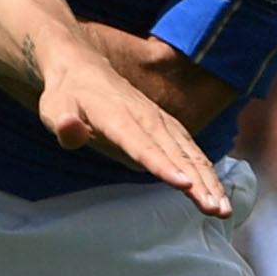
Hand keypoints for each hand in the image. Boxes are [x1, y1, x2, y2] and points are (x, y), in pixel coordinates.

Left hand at [37, 60, 231, 217]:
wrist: (83, 66)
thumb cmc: (65, 95)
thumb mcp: (53, 108)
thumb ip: (62, 122)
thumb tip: (68, 129)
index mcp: (118, 118)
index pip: (142, 145)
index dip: (163, 166)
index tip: (184, 185)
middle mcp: (146, 118)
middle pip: (176, 154)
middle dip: (198, 182)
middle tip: (216, 209)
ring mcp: (160, 121)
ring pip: (190, 153)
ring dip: (208, 180)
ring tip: (222, 209)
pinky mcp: (167, 126)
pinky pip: (191, 150)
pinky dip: (206, 170)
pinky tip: (217, 191)